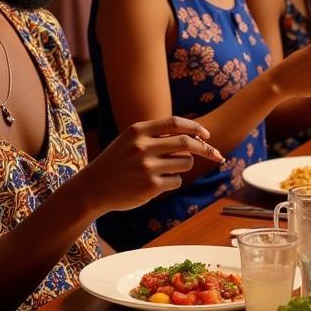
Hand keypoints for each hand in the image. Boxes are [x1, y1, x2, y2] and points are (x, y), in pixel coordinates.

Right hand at [85, 117, 224, 210]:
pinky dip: (173, 181)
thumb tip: (194, 136)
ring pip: (185, 163)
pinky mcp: (150, 186)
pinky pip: (177, 181)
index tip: (207, 134)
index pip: (175, 123)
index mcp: (138, 131)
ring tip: (167, 170)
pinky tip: (156, 183)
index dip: (195, 127)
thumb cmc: (117, 162)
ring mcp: (147, 166)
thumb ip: (156, 134)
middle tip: (216, 154)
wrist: (93, 188)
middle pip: (187, 142)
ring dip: (184, 166)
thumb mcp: (130, 140)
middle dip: (205, 148)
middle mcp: (143, 146)